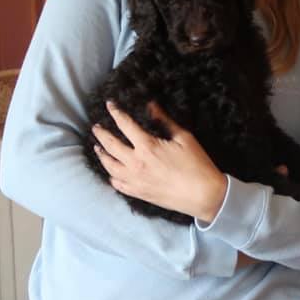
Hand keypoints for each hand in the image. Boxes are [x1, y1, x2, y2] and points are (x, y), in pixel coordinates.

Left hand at [92, 101, 227, 221]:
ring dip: (101, 155)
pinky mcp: (138, 193)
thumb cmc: (197, 164)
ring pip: (109, 166)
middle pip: (111, 145)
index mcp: (147, 147)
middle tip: (96, 127)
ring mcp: (135, 180)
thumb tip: (151, 106)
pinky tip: (111, 172)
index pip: (125, 125)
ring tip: (98, 148)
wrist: (202, 195)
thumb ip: (164, 121)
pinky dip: (111, 176)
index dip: (116, 112)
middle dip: (102, 134)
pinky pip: (117, 184)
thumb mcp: (184, 138)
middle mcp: (136, 163)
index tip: (110, 105)